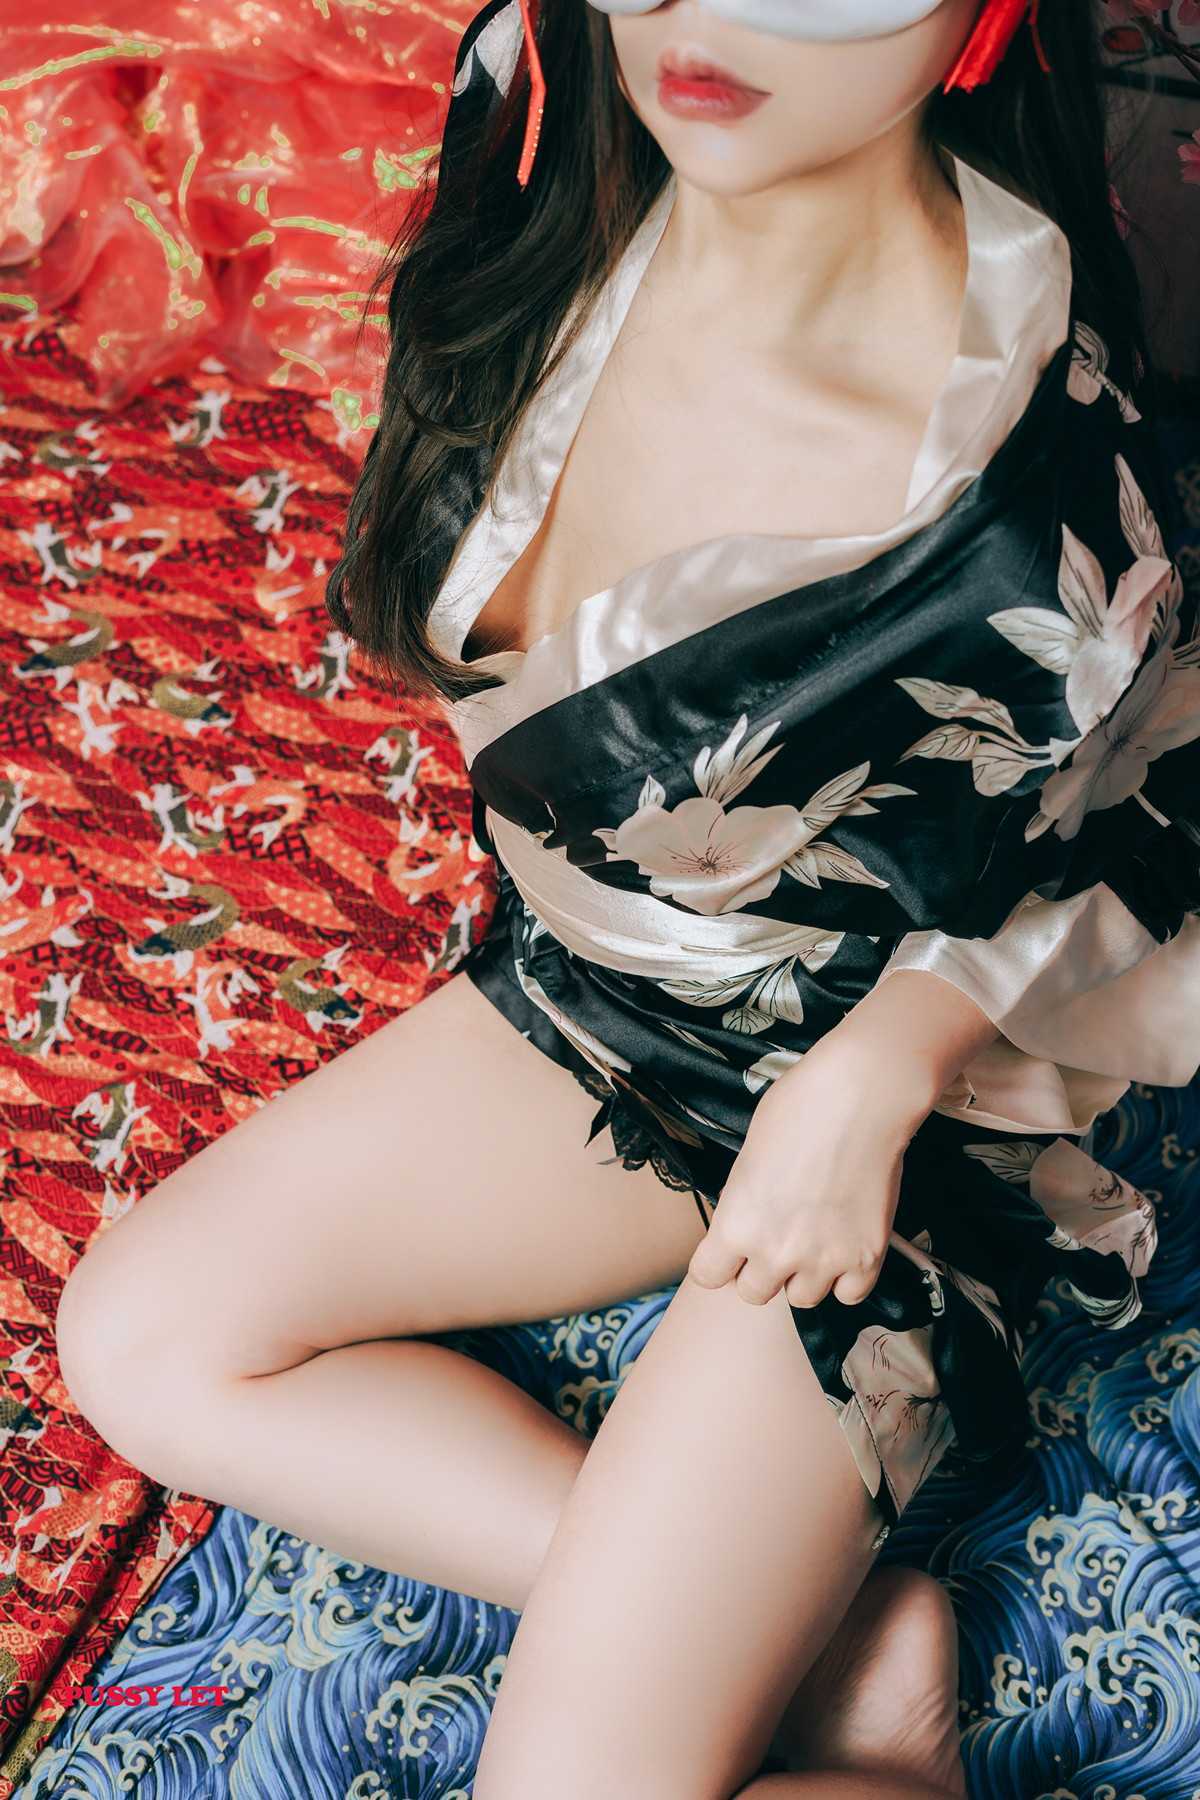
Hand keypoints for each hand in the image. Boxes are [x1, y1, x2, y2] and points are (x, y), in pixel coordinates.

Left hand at [686, 1036, 919, 1308]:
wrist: (861, 1096)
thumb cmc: (798, 1108)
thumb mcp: (748, 1157)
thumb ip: (743, 1203)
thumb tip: (749, 1223)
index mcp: (737, 1225)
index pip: (708, 1276)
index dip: (719, 1261)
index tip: (730, 1250)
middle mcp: (775, 1252)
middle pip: (754, 1293)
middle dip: (761, 1269)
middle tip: (779, 1236)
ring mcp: (824, 1259)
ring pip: (802, 1298)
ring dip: (805, 1275)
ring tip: (816, 1237)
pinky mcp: (867, 1258)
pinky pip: (849, 1295)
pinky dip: (847, 1276)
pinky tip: (846, 1245)